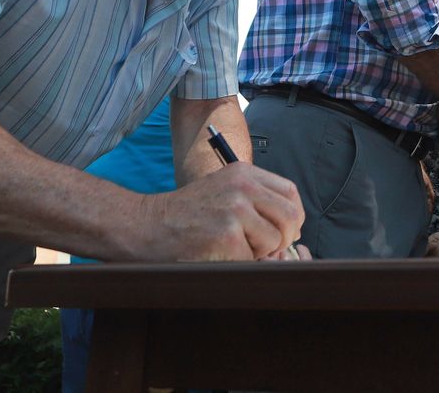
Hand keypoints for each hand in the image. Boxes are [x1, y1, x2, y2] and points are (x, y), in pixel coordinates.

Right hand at [136, 161, 305, 260]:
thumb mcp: (222, 191)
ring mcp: (235, 211)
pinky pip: (252, 260)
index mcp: (244, 173)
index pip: (290, 193)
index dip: (292, 217)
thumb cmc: (186, 215)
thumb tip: (292, 229)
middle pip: (290, 217)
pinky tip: (219, 256)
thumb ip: (256, 200)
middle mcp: (242, 187)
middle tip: (266, 249)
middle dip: (283, 239)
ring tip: (233, 249)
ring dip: (258, 254)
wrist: (145, 226)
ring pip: (274, 241)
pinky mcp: (226, 237)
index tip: (284, 231)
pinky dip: (240, 265)